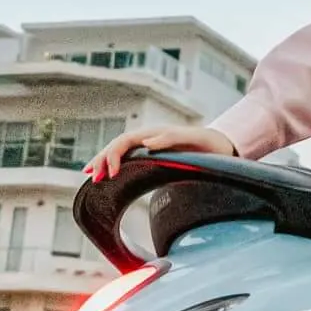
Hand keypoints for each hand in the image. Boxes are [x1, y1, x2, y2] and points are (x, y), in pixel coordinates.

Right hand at [86, 124, 235, 180]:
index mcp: (154, 133)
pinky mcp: (152, 156)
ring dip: (103, 161)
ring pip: (119, 151)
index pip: (124, 141)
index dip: (114, 156)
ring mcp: (148, 146)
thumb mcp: (193, 139)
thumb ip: (171, 138)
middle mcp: (148, 138)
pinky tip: (105, 175)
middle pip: (116, 145)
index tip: (110, 174)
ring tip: (90, 175)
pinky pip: (127, 158)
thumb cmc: (208, 143)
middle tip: (92, 177)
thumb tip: (147, 142)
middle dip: (101, 159)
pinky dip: (113, 165)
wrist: (220, 145)